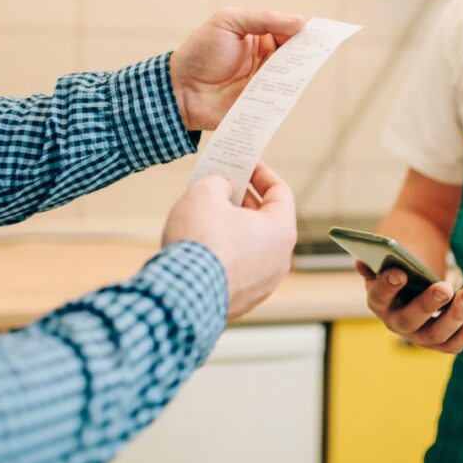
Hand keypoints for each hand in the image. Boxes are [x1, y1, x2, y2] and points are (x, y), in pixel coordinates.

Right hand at [162, 164, 296, 319]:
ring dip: (233, 227)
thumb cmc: (200, 243)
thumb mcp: (205, 193)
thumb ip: (219, 182)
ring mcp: (263, 284)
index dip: (262, 173)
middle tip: (223, 185)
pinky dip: (226, 252)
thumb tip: (222, 189)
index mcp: (281, 231)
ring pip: (252, 246)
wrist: (182, 296)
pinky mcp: (242, 300)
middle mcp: (279, 260)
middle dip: (244, 199)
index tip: (247, 163)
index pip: (281, 192)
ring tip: (208, 213)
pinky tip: (203, 244)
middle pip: (266, 220)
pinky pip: (238, 268)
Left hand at [170, 9, 306, 130]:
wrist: (180, 90)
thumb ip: (263, 18)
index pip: (288, 30)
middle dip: (307, 51)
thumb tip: (300, 22)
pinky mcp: (263, 103)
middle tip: (318, 48)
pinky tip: (292, 85)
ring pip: (292, 75)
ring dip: (299, 70)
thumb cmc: (200, 53)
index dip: (304, 30)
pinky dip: (288, 91)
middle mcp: (265, 59)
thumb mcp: (228, 21)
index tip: (320, 31)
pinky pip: (282, 97)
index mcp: (259, 36)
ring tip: (304, 65)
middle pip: (295, 53)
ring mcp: (265, 82)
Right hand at [358, 264, 462, 353]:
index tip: (400, 273)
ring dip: (456, 315)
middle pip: (409, 319)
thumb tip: (362, 263)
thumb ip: (380, 258)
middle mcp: (395, 322)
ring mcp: (417, 335)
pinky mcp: (439, 342)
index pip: (379, 296)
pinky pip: (453, 344)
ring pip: (435, 334)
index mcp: (378, 300)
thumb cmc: (404, 263)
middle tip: (445, 288)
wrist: (417, 277)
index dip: (388, 286)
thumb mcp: (392, 258)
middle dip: (428, 304)